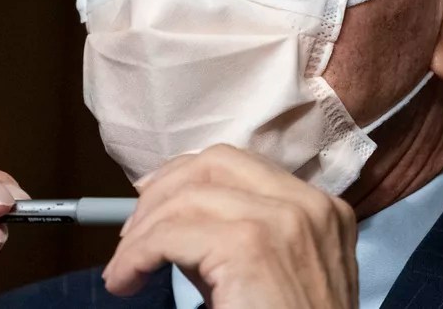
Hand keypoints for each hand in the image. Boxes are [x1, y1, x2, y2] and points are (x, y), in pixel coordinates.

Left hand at [103, 144, 357, 308]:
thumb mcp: (268, 276)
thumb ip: (231, 239)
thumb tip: (169, 220)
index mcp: (318, 207)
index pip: (238, 165)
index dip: (185, 179)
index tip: (151, 207)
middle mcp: (307, 203)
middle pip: (214, 162)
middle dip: (162, 191)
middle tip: (131, 233)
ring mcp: (283, 219)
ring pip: (188, 196)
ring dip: (142, 231)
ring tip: (124, 268)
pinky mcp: (251, 245)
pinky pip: (171, 235)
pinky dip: (137, 255)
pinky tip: (126, 280)